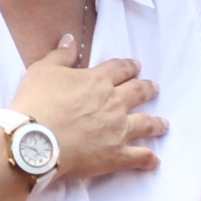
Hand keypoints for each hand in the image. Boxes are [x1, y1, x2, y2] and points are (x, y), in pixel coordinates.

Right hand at [11, 41, 164, 179]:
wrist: (37, 139)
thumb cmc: (37, 103)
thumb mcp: (43, 70)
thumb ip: (61, 55)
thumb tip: (71, 39)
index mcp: (98, 81)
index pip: (120, 69)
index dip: (129, 67)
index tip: (136, 67)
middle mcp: (114, 103)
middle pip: (138, 92)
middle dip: (147, 89)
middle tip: (154, 88)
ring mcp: (119, 129)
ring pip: (146, 123)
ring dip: (156, 123)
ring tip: (163, 124)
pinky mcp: (116, 154)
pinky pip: (139, 156)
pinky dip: (149, 159)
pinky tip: (154, 161)